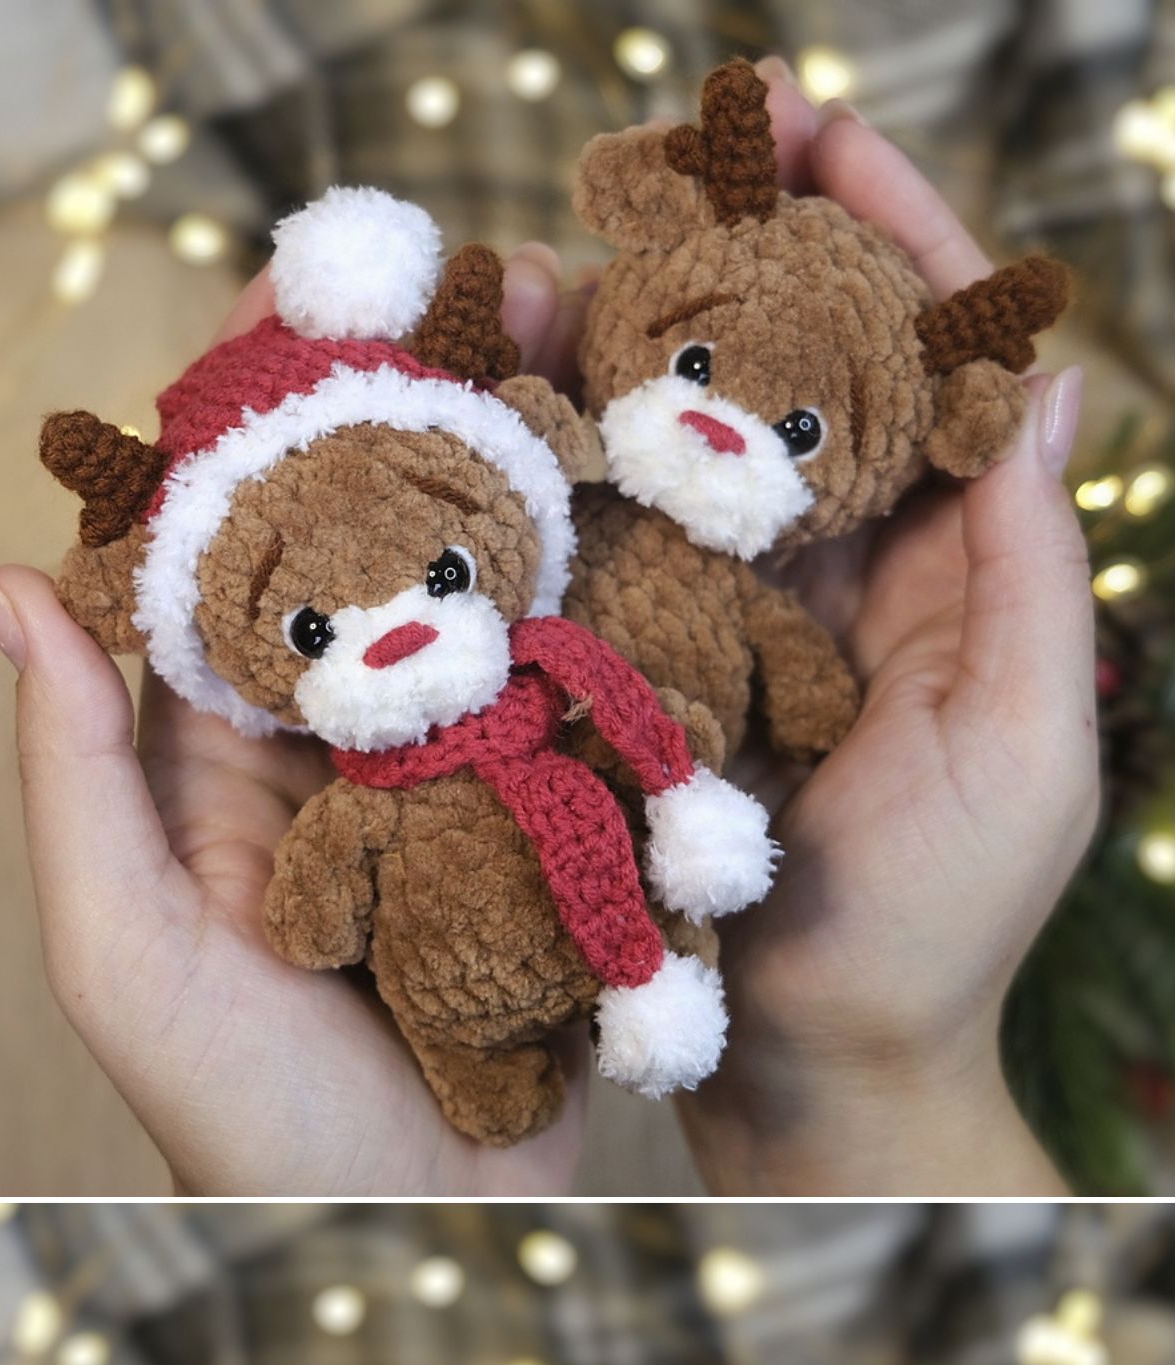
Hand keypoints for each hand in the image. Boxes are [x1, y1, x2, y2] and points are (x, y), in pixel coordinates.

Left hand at [0, 251, 586, 1197]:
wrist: (426, 1235)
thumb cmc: (248, 1121)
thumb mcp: (128, 955)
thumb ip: (82, 778)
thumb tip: (7, 584)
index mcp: (221, 764)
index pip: (227, 562)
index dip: (256, 429)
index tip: (308, 304)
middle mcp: (339, 756)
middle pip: (369, 557)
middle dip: (414, 421)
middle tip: (481, 295)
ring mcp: (456, 789)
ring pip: (485, 608)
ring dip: (524, 489)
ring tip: (580, 372)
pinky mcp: (552, 834)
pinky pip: (577, 706)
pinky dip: (610, 613)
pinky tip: (652, 520)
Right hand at [447, 72, 1090, 1196]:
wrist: (814, 1082)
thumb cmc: (935, 939)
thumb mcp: (1020, 752)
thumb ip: (1025, 569)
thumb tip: (1038, 375)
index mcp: (937, 564)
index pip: (919, 359)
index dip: (875, 233)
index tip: (804, 127)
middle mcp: (826, 568)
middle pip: (776, 368)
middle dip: (704, 260)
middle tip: (612, 183)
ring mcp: (719, 617)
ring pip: (666, 441)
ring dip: (599, 347)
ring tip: (512, 283)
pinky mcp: (629, 679)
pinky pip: (591, 552)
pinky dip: (543, 473)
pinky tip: (482, 412)